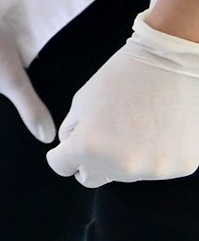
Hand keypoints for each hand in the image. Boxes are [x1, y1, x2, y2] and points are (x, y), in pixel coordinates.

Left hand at [46, 15, 198, 185]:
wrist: (170, 65)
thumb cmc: (120, 77)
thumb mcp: (80, 102)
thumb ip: (71, 133)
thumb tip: (71, 152)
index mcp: (89, 148)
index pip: (61, 166)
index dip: (63, 153)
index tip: (70, 144)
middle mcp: (121, 166)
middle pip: (92, 177)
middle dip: (90, 161)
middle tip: (101, 135)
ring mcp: (154, 169)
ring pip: (124, 174)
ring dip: (122, 158)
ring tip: (133, 125)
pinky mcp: (181, 167)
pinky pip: (154, 169)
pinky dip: (151, 155)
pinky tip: (156, 130)